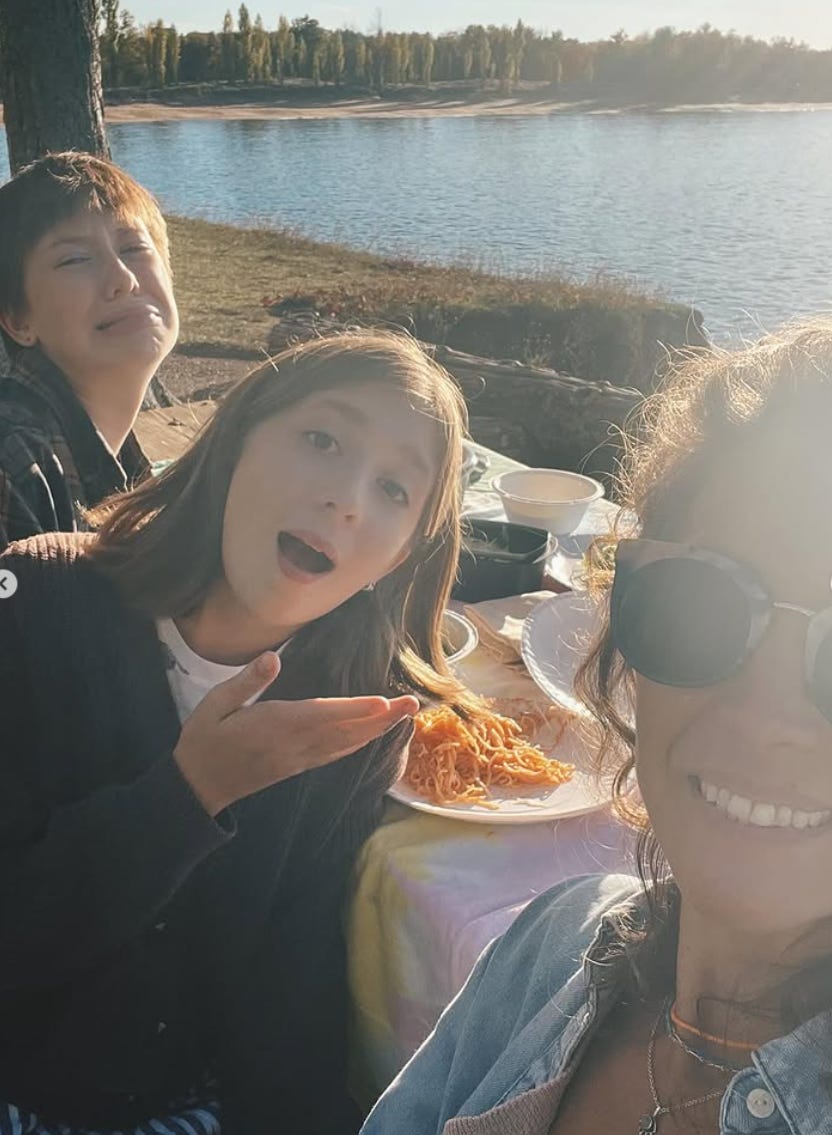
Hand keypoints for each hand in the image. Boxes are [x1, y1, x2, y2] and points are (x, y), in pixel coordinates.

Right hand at [173, 651, 418, 815]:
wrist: (198, 786)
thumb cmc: (204, 740)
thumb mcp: (214, 705)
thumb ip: (246, 682)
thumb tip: (272, 658)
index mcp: (274, 726)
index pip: (322, 714)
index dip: (355, 709)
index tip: (383, 703)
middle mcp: (294, 744)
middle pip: (346, 730)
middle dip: (382, 718)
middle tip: (413, 704)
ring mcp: (300, 758)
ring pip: (347, 743)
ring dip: (378, 730)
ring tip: (404, 715)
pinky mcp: (299, 765)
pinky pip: (337, 753)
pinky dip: (360, 742)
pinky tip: (373, 735)